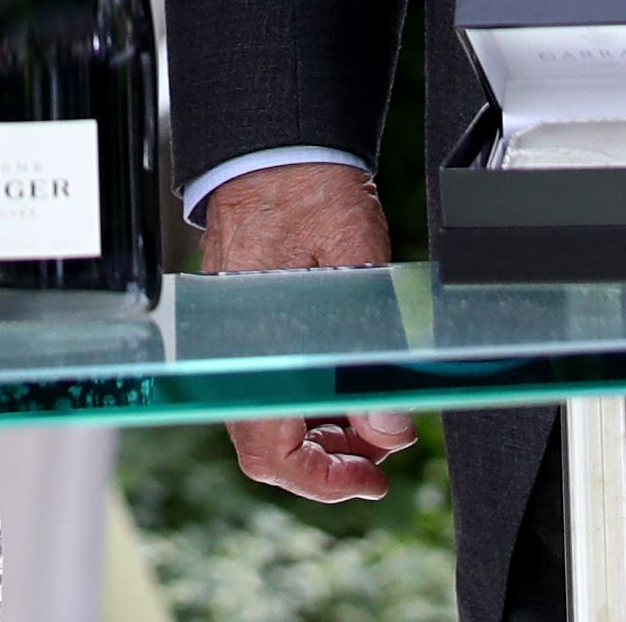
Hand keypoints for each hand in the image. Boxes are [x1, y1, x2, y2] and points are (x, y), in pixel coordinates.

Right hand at [202, 163, 410, 501]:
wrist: (276, 144)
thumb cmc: (309, 190)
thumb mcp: (359, 267)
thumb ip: (375, 358)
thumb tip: (391, 429)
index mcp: (252, 344)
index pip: (268, 449)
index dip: (321, 480)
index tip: (371, 480)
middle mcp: (234, 351)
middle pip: (267, 447)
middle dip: (331, 460)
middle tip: (383, 452)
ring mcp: (236, 340)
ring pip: (269, 420)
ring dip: (324, 433)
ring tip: (376, 420)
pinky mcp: (246, 328)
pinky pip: (270, 387)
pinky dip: (310, 402)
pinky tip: (348, 390)